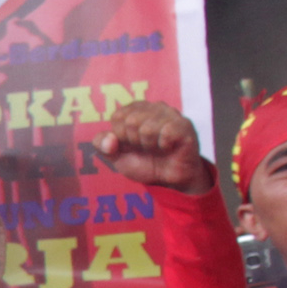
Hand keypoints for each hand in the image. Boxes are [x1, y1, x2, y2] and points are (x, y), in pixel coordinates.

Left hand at [94, 99, 211, 192]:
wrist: (167, 180)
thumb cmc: (143, 162)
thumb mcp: (115, 156)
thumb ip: (102, 145)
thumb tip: (110, 139)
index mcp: (135, 109)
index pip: (117, 116)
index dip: (121, 136)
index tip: (130, 143)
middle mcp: (154, 107)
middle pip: (131, 121)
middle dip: (134, 141)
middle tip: (145, 147)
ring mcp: (171, 114)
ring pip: (147, 128)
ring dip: (149, 146)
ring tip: (157, 148)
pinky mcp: (184, 125)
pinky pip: (167, 132)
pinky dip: (164, 146)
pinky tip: (168, 147)